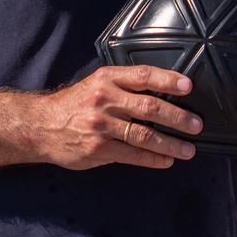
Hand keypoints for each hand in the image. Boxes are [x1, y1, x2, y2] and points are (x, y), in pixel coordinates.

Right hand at [37, 66, 202, 170]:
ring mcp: (102, 126)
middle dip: (177, 117)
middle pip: (149, 107)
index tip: (188, 86)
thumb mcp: (95, 84)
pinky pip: (132, 155)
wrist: (40, 125)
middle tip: (196, 124)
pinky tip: (166, 161)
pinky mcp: (98, 149)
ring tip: (188, 149)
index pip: (143, 76)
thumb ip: (123, 87)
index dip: (168, 80)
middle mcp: (105, 100)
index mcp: (106, 79)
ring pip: (144, 135)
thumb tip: (161, 93)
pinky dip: (153, 159)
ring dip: (170, 143)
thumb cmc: (72, 105)